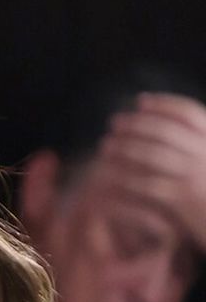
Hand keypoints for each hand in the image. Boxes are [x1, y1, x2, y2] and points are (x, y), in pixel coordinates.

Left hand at [98, 91, 205, 250]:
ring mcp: (196, 176)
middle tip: (113, 122)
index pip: (190, 114)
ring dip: (125, 148)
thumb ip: (190, 142)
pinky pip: (148, 184)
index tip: (141, 101)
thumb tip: (154, 114)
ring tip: (105, 146)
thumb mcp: (205, 161)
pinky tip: (109, 174)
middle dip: (136, 124)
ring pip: (153, 155)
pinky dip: (125, 177)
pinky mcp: (184, 200)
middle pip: (166, 131)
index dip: (165, 105)